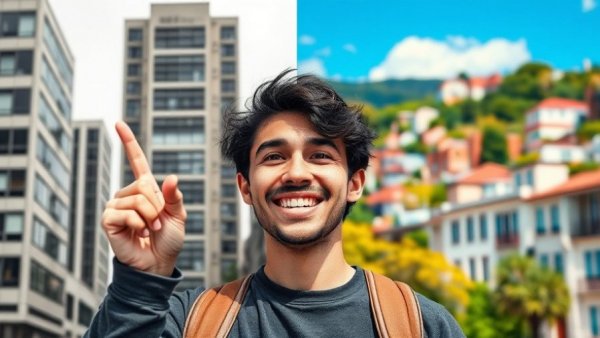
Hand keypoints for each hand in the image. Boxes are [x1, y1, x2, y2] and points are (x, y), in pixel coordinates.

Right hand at [102, 121, 186, 275]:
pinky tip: (138, 234)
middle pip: (144, 186)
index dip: (128, 142)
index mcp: (146, 189)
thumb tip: (171, 178)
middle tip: (158, 225)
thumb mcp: (179, 216)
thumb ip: (174, 197)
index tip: (118, 123)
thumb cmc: (169, 240)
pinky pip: (125, 214)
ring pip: (136, 201)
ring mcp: (116, 206)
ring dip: (149, 219)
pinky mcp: (109, 220)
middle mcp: (128, 194)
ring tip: (149, 231)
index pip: (136, 161)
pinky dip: (138, 225)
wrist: (158, 263)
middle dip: (157, 208)